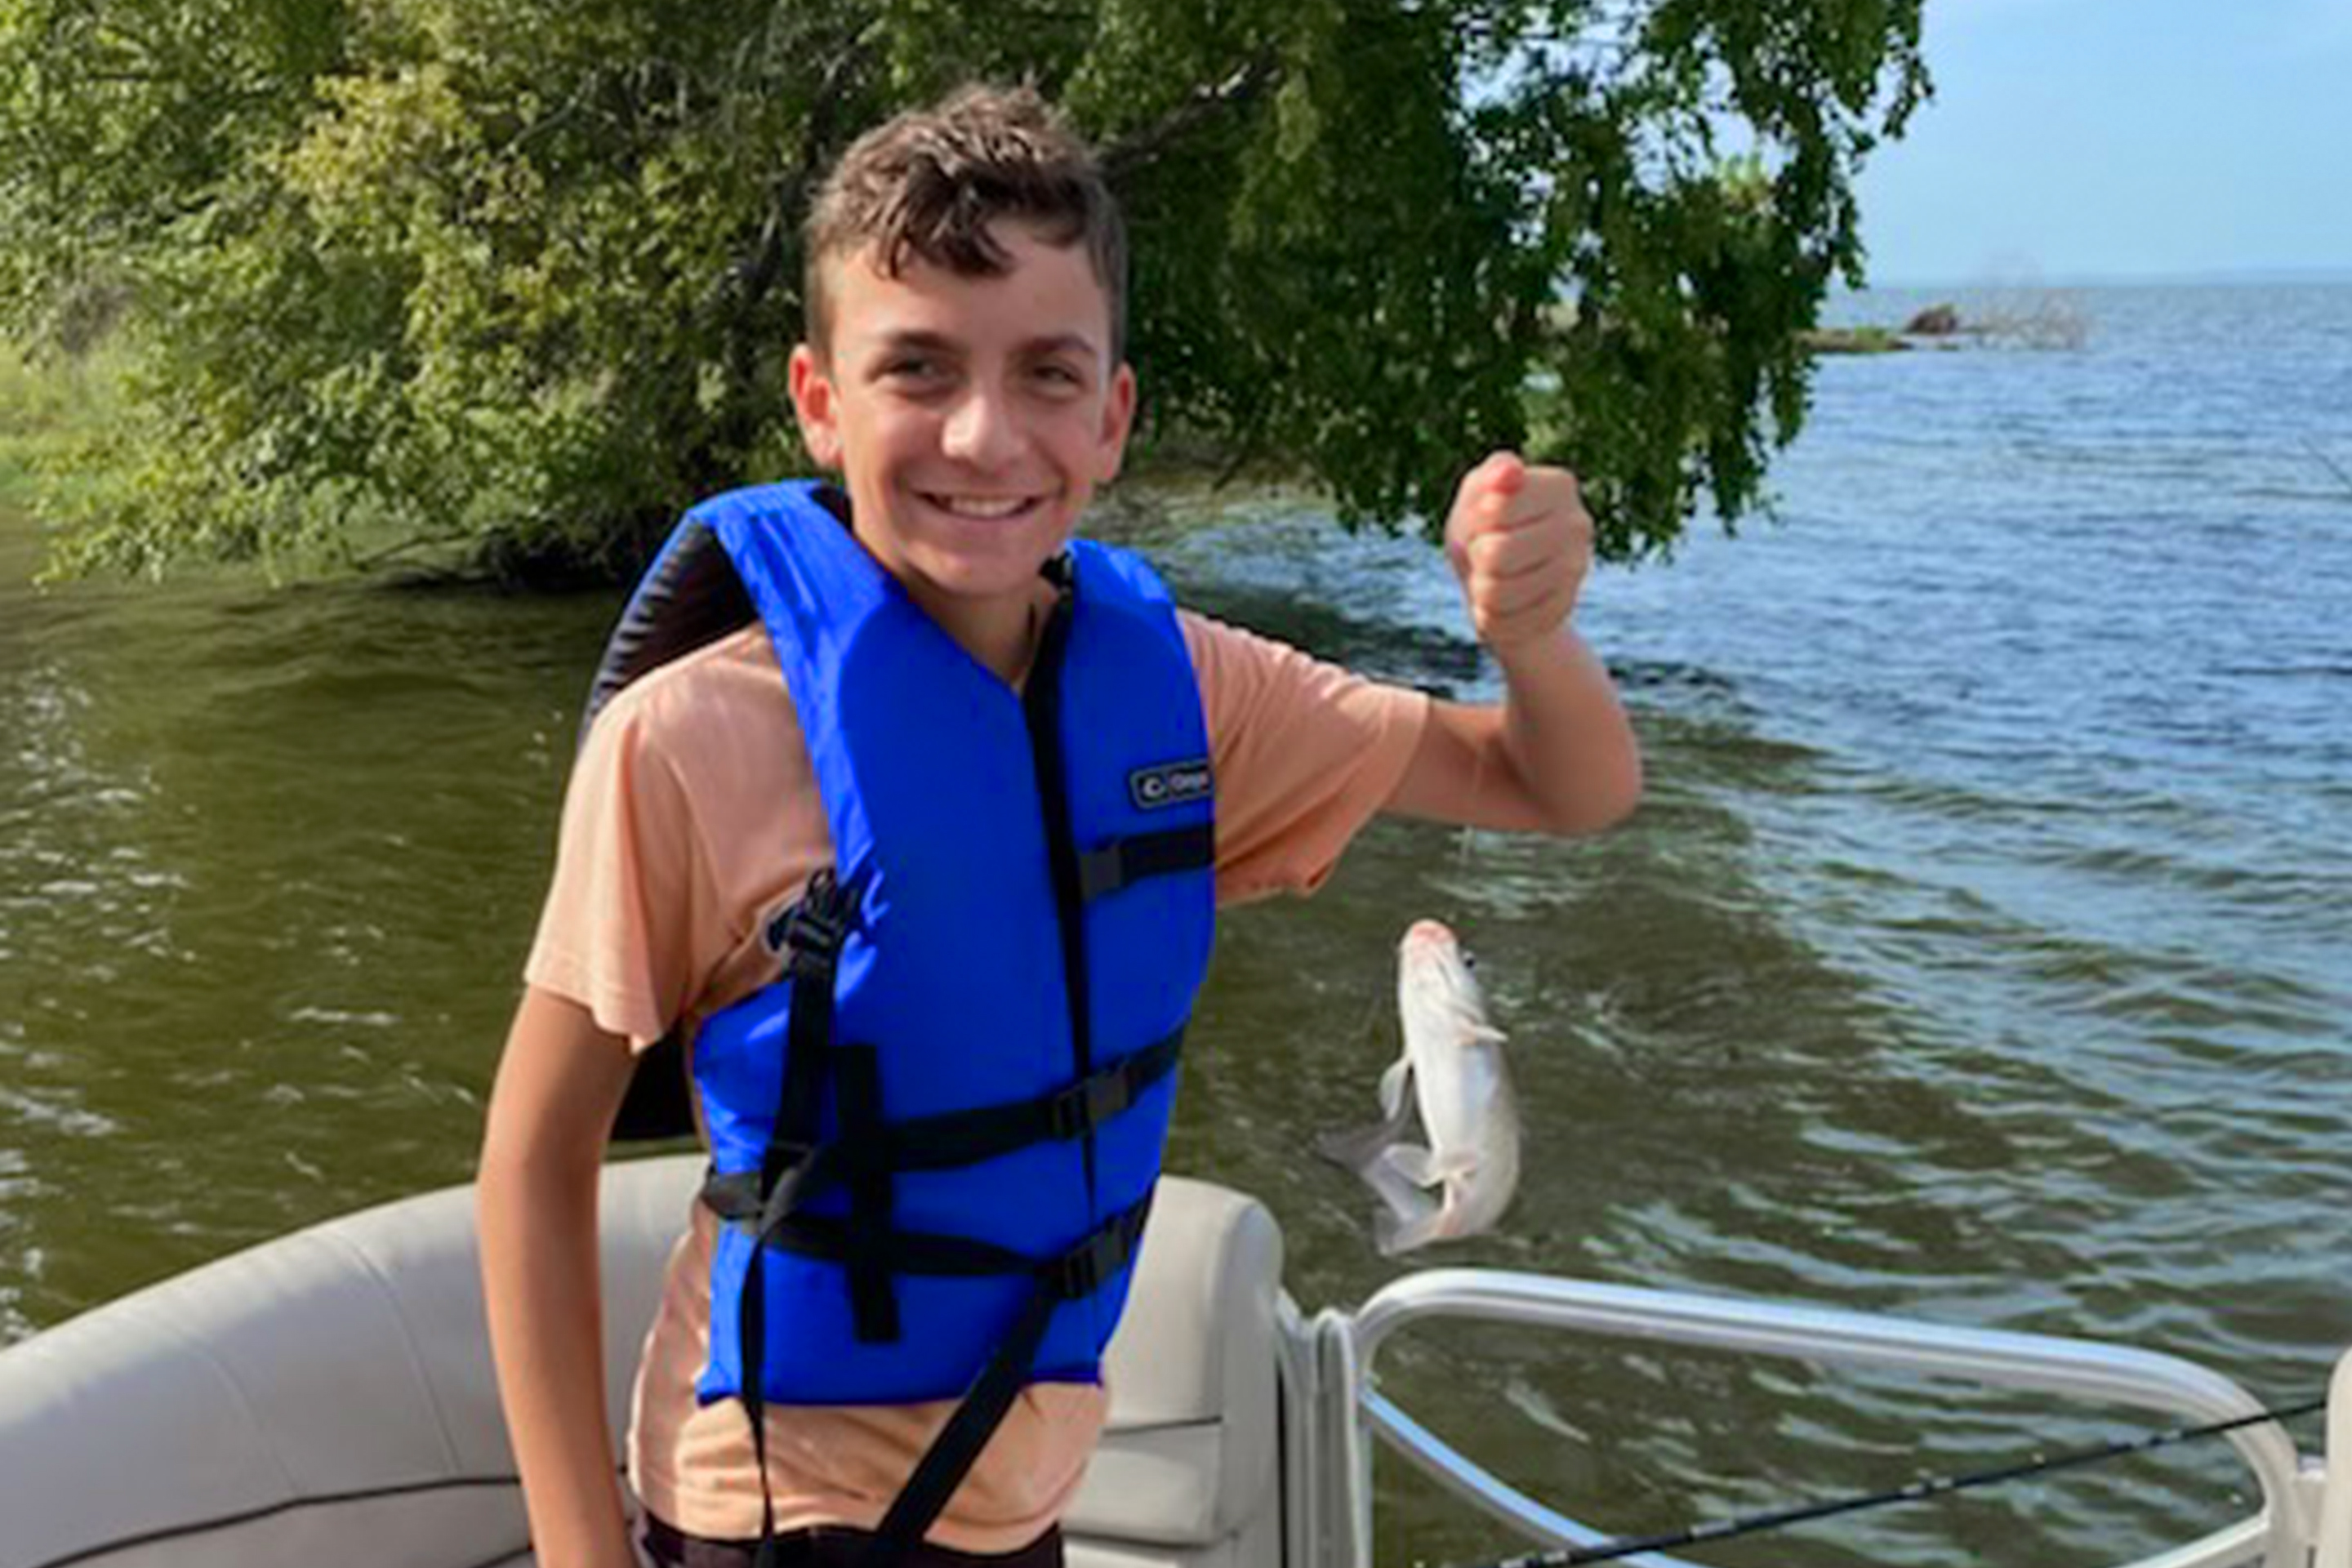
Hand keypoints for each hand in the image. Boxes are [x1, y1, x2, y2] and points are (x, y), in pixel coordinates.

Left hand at [1443, 451, 1592, 654]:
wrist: (1503, 580)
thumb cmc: (1483, 527)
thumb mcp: (1475, 496)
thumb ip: (1490, 476)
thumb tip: (1510, 471)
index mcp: (1560, 485)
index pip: (1494, 510)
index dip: (1474, 520)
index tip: (1485, 519)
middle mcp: (1578, 525)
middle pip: (1495, 555)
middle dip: (1475, 557)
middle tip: (1485, 553)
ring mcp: (1576, 570)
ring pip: (1496, 593)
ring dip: (1479, 589)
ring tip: (1492, 579)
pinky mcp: (1562, 610)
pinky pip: (1503, 624)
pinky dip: (1490, 616)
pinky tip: (1502, 604)